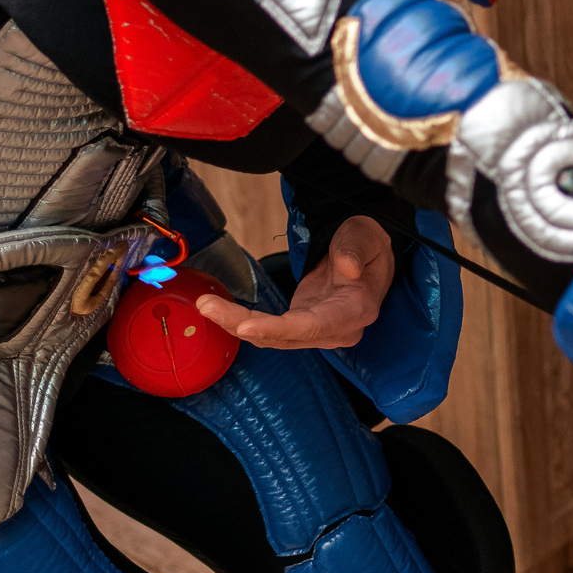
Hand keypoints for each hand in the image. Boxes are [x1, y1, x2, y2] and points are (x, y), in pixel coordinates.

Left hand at [195, 215, 393, 348]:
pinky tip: (218, 310)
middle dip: (242, 324)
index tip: (247, 327)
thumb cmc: (366, 244)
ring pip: (271, 337)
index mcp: (357, 308)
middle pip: (285, 336)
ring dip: (235, 324)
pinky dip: (241, 323)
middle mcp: (338, 329)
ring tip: (205, 304)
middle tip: (207, 306)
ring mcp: (319, 331)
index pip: (315, 325)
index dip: (279, 329)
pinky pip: (269, 331)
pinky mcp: (302, 327)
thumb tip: (347, 266)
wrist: (367, 256)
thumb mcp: (366, 235)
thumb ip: (355, 248)